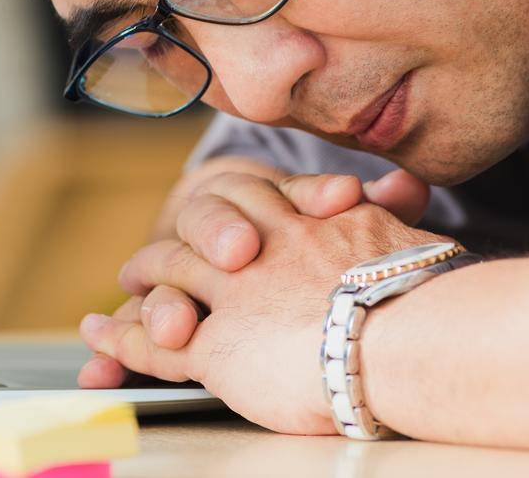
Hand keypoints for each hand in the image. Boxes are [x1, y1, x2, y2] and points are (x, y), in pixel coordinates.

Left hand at [78, 177, 442, 432]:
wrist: (409, 333)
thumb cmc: (429, 293)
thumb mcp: (413, 236)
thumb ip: (395, 208)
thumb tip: (406, 185)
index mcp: (310, 218)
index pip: (259, 197)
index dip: (235, 206)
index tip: (227, 215)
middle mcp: (263, 244)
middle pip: (205, 224)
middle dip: (180, 235)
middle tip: (159, 248)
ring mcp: (233, 291)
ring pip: (171, 274)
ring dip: (145, 274)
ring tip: (129, 277)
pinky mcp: (216, 343)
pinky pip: (156, 340)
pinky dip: (122, 338)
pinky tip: (100, 336)